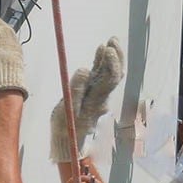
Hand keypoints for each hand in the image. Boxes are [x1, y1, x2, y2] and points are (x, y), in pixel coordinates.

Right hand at [50, 38, 124, 162]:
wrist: (69, 141)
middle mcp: (102, 97)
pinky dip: (101, 63)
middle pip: (114, 74)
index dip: (111, 62)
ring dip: (111, 57)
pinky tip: (101, 50)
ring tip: (111, 41)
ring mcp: (98, 95)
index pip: (110, 79)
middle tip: (113, 40)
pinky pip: (100, 76)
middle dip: (116, 56)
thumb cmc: (66, 127)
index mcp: (97, 100)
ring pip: (109, 74)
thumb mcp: (66, 110)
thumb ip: (76, 89)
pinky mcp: (93, 94)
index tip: (107, 48)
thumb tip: (85, 70)